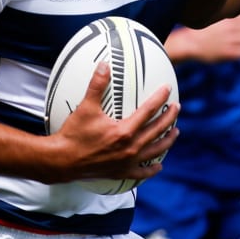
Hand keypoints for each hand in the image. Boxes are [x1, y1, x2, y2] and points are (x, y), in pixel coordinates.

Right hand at [53, 62, 179, 182]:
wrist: (62, 161)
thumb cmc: (74, 134)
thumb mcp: (86, 107)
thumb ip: (97, 85)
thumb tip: (104, 65)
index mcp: (124, 131)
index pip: (148, 111)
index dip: (160, 98)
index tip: (167, 89)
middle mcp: (130, 148)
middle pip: (157, 130)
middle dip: (170, 117)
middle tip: (176, 107)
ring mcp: (128, 162)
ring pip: (156, 151)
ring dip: (167, 140)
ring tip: (175, 132)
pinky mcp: (122, 172)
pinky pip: (143, 173)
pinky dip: (153, 169)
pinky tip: (159, 165)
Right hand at [165, 14, 239, 63]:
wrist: (188, 42)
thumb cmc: (197, 29)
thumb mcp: (211, 16)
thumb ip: (224, 12)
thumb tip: (237, 12)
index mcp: (226, 16)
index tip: (238, 24)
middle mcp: (230, 27)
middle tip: (237, 34)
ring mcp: (230, 40)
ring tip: (237, 42)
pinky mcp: (228, 52)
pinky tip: (235, 51)